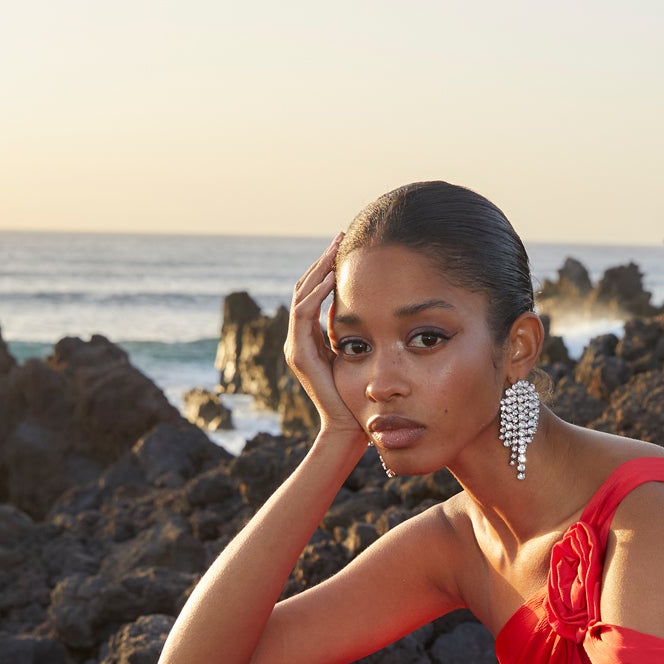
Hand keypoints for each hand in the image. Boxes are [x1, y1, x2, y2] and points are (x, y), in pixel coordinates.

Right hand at [284, 233, 367, 445]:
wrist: (348, 428)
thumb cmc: (359, 397)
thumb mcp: (359, 354)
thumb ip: (354, 332)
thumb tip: (368, 306)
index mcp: (311, 337)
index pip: (314, 292)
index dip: (327, 267)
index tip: (346, 246)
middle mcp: (299, 339)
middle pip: (305, 287)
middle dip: (323, 260)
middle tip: (341, 235)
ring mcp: (296, 346)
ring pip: (301, 295)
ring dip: (319, 270)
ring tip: (337, 248)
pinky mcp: (299, 354)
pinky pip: (304, 314)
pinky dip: (317, 293)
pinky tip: (333, 277)